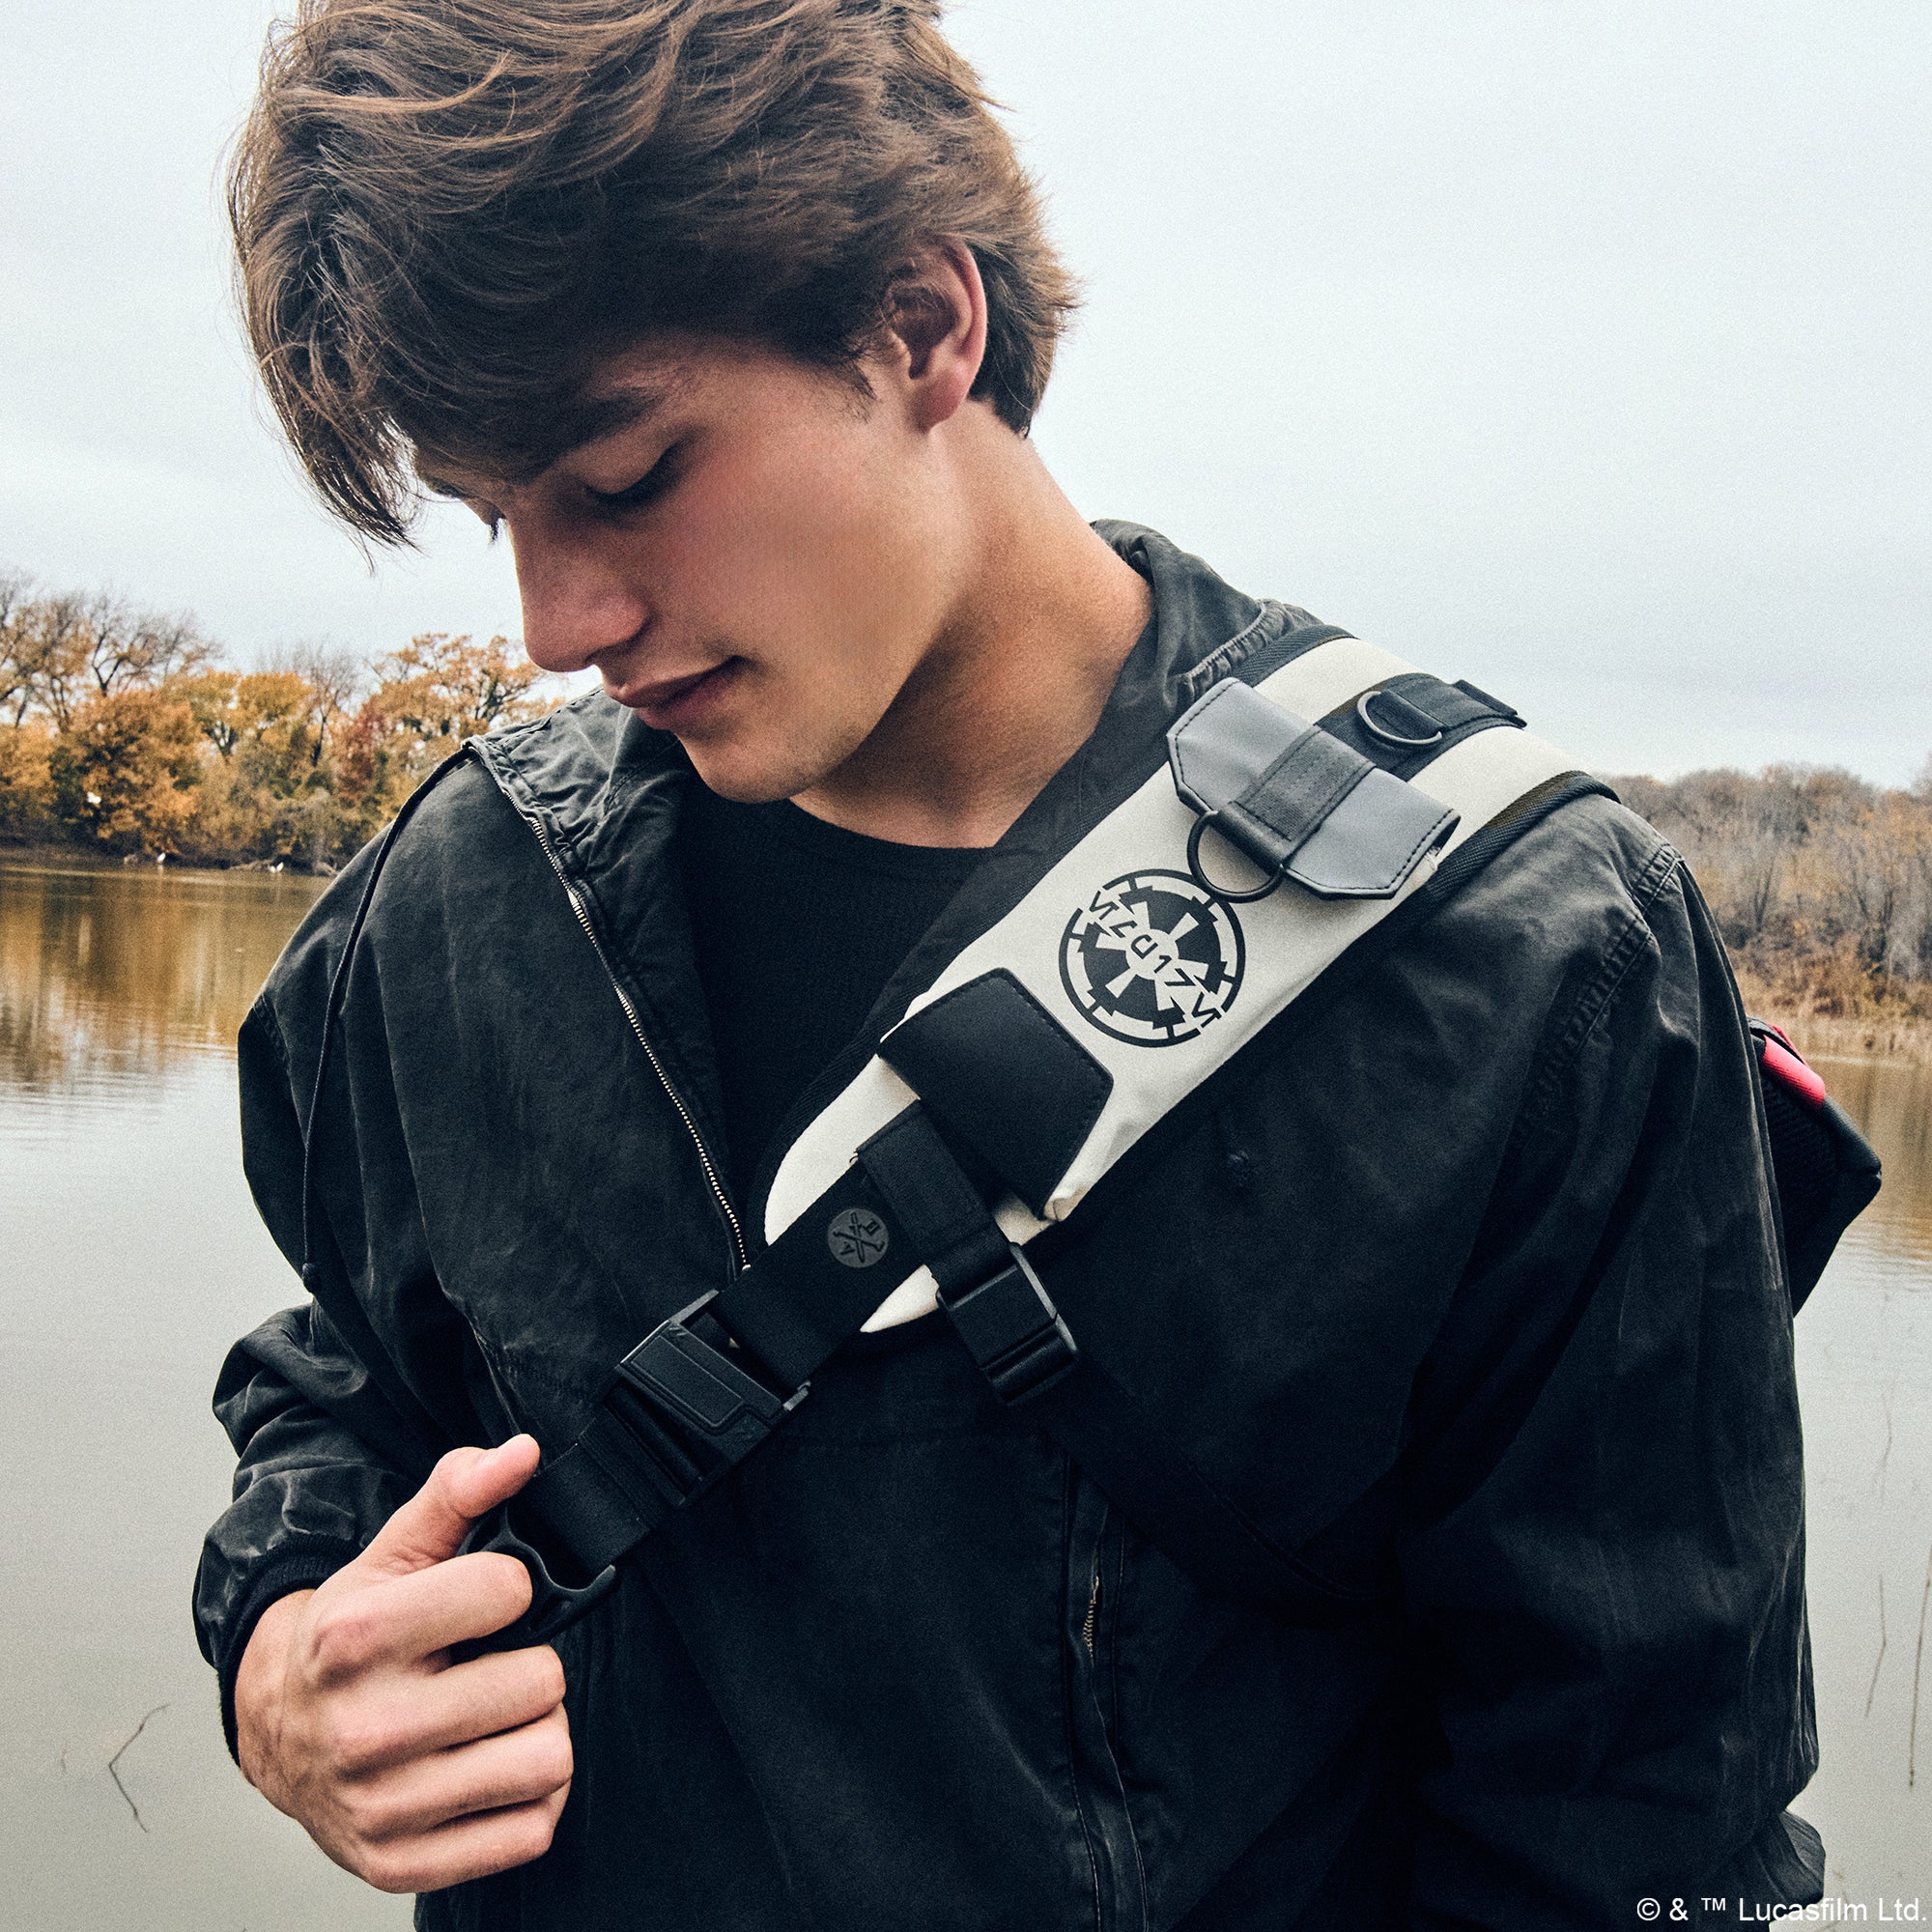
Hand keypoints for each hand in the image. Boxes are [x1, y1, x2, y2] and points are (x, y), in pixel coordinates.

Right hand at [234, 1436, 572, 1892]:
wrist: (277, 1733)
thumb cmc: (351, 1637)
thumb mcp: (391, 1553)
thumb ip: (458, 1491)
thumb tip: (524, 1452)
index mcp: (357, 1638)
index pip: (510, 1590)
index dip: (507, 1589)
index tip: (478, 1602)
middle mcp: (364, 1727)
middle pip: (543, 1681)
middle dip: (529, 1665)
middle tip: (486, 1667)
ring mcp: (383, 1805)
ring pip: (549, 1757)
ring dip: (536, 1733)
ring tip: (490, 1718)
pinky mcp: (402, 1863)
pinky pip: (533, 1831)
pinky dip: (530, 1799)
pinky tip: (490, 1769)